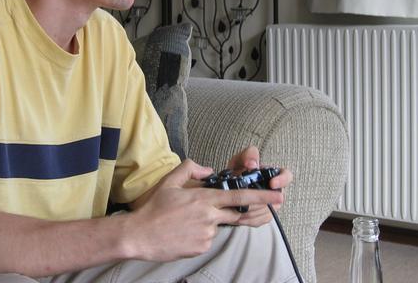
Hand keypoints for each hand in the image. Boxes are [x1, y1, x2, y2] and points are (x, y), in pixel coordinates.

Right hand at [129, 158, 280, 261]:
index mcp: (204, 199)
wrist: (140, 235)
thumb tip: (208, 170)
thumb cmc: (154, 208)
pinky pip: (207, 238)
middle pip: (236, 213)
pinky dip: (200, 234)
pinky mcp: (201, 248)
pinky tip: (183, 232)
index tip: (277, 196)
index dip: (260, 196)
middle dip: (252, 211)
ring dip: (209, 221)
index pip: (238, 197)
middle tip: (265, 208)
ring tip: (184, 221)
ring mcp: (206, 234)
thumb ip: (190, 169)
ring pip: (217, 225)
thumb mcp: (170, 182)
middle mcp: (209, 216)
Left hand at [226, 146, 293, 225]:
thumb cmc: (236, 172)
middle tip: (248, 199)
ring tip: (238, 206)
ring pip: (267, 210)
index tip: (272, 183)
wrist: (226, 190)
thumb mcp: (239, 160)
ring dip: (253, 209)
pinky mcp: (263, 216)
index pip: (287, 176)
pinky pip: (260, 219)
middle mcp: (275, 190)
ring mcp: (271, 204)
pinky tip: (238, 214)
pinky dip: (248, 218)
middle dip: (261, 199)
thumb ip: (248, 155)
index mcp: (273, 175)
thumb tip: (253, 164)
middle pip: (277, 198)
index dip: (282, 180)